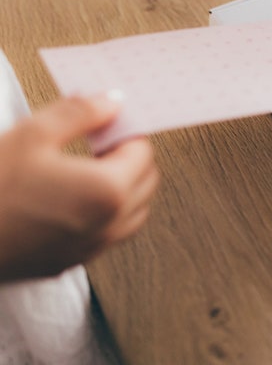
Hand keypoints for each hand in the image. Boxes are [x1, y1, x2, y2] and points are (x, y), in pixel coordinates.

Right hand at [0, 94, 158, 281]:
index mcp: (107, 191)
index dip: (125, 132)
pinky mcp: (68, 262)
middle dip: (130, 158)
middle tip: (97, 141)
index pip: (143, 153)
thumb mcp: (32, 134)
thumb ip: (80, 113)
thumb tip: (111, 102)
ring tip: (85, 167)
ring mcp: (90, 248)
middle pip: (146, 183)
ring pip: (132, 212)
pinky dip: (104, 213)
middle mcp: (108, 225)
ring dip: (122, 186)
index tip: (105, 122)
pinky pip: (107, 234)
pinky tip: (70, 197)